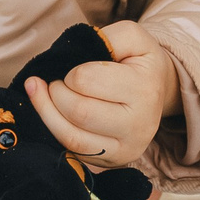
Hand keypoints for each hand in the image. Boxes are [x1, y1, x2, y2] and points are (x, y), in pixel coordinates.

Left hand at [25, 20, 179, 172]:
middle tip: (55, 81)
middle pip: (78, 112)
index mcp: (144, 90)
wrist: (158, 92)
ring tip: (42, 94)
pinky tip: (50, 113)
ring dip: (46, 113)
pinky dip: (54, 130)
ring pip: (71, 138)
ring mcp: (126, 149)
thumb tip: (76, 52)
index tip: (73, 69)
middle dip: (55, 93)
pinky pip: (72, 152)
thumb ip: (108, 37)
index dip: (70, 72)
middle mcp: (139, 125)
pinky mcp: (112, 162)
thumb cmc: (138, 62)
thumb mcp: (133, 37)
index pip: (86, 81)